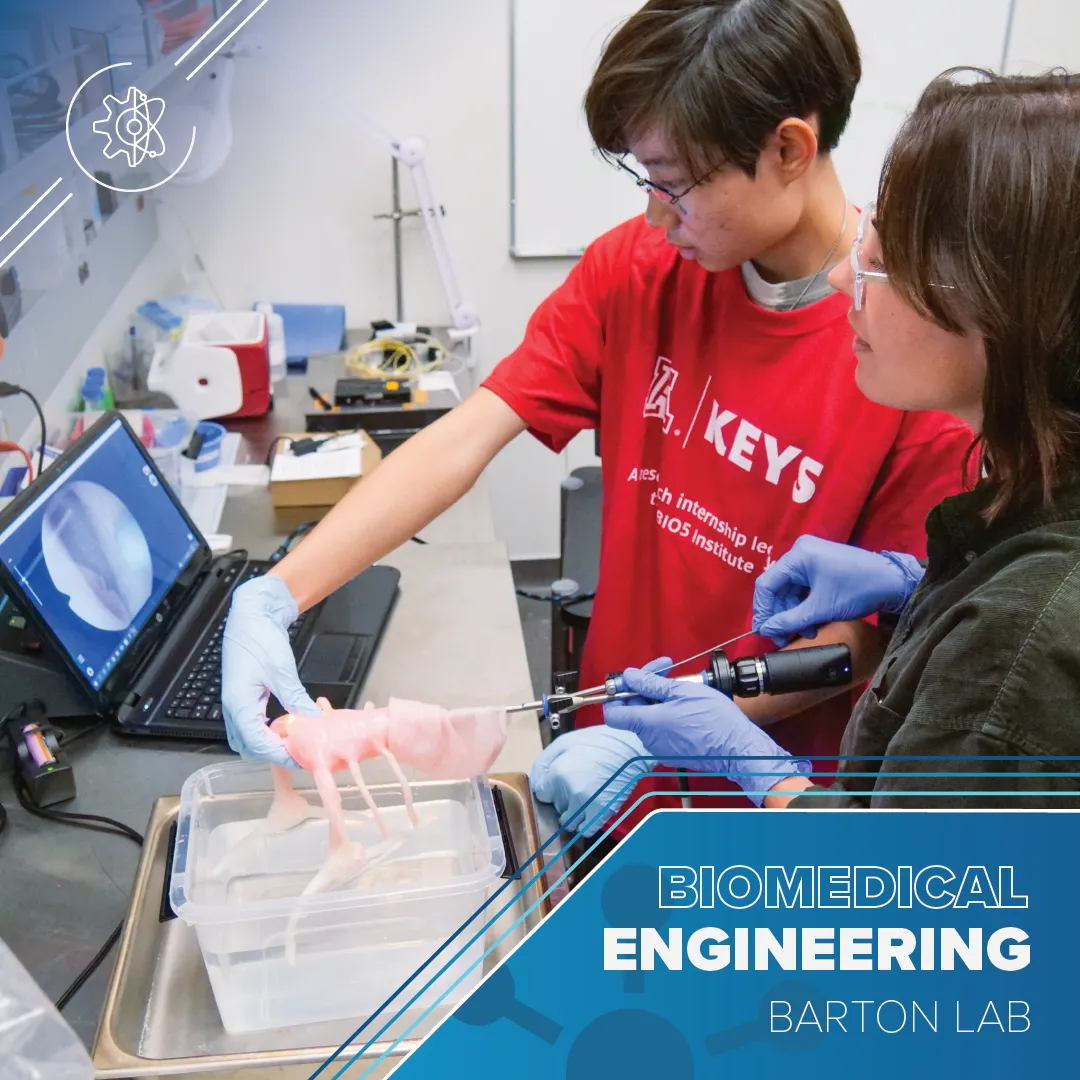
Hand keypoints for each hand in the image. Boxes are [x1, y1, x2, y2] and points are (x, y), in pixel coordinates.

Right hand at [221, 575, 319, 766]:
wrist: (251, 615)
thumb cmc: (260, 638)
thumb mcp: (281, 670)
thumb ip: (295, 698)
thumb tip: (314, 720)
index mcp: (238, 704)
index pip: (257, 742)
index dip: (279, 754)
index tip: (302, 758)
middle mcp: (232, 708)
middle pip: (249, 746)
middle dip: (273, 753)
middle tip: (301, 751)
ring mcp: (235, 704)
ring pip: (248, 738)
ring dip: (270, 744)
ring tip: (297, 741)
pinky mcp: (242, 698)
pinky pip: (251, 725)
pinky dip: (267, 731)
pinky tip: (288, 726)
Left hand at [529, 726, 652, 836]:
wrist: (631, 746)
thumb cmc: (598, 740)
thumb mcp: (564, 741)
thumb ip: (544, 762)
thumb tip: (536, 781)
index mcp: (559, 773)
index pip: (541, 793)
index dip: (547, 786)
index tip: (555, 781)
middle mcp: (570, 793)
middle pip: (555, 807)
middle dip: (559, 798)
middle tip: (571, 785)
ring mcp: (587, 805)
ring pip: (568, 821)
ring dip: (570, 813)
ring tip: (580, 799)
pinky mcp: (603, 813)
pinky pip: (586, 830)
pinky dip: (583, 824)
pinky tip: (587, 812)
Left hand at [603, 662, 809, 806]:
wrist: (739, 749)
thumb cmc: (715, 720)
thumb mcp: (683, 691)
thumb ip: (652, 683)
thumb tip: (630, 676)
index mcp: (647, 724)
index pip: (612, 712)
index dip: (617, 693)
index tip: (632, 679)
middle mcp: (649, 739)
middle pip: (633, 710)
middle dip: (646, 687)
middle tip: (665, 670)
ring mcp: (661, 748)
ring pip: (649, 718)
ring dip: (659, 699)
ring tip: (681, 686)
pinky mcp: (673, 752)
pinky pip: (662, 729)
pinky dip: (669, 713)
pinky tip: (686, 703)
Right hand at [753, 535, 924, 645]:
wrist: (893, 583)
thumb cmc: (859, 590)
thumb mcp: (821, 609)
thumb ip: (790, 620)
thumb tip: (766, 630)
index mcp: (798, 556)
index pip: (766, 584)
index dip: (763, 610)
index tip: (765, 631)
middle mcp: (801, 553)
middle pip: (778, 588)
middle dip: (781, 615)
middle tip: (785, 637)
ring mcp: (811, 558)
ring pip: (790, 591)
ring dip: (794, 614)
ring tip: (807, 631)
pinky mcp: (820, 566)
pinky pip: (802, 589)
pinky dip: (804, 607)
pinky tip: (812, 622)